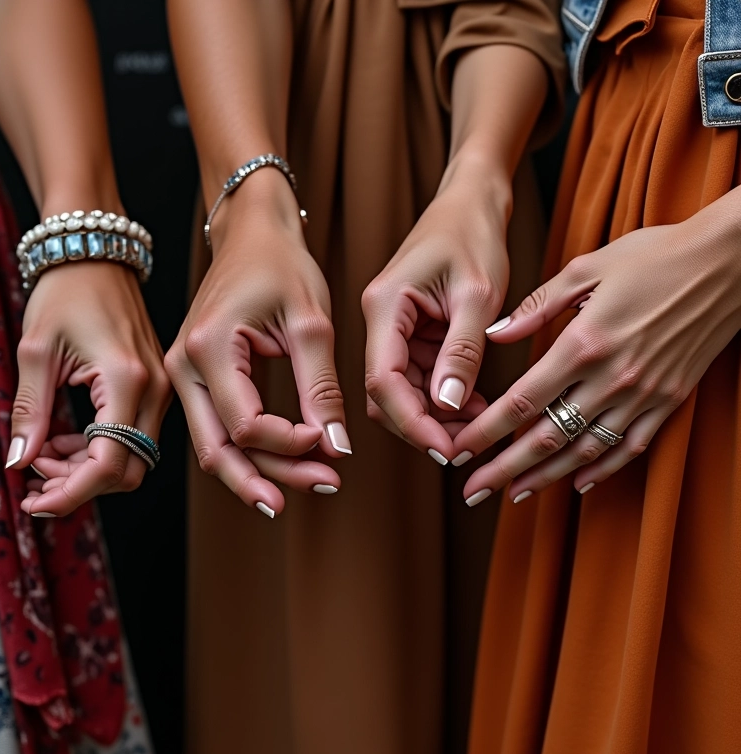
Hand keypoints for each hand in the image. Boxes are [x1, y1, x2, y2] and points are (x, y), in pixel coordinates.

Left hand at [8, 261, 171, 516]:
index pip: (109, 463)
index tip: (35, 501)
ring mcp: (159, 390)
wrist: (95, 256)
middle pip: (127, 470)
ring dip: (86, 468)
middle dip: (79, 484)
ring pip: (131, 458)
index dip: (71, 492)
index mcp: (126, 380)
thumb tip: (20, 462)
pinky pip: (132, 436)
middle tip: (34, 475)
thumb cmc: (67, 291)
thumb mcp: (36, 351)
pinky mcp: (154, 387)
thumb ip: (31, 412)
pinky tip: (66, 438)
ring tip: (43, 452)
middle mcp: (154, 390)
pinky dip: (98, 449)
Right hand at [164, 173, 347, 517]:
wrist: (251, 233)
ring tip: (313, 480)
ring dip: (263, 471)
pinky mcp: (196, 376)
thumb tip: (335, 446)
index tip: (329, 441)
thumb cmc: (281, 265)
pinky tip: (288, 462)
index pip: (246, 425)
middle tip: (325, 485)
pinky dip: (252, 451)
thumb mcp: (311, 322)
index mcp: (209, 347)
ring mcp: (184, 374)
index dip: (290, 445)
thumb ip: (321, 388)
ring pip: (216, 447)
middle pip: (220, 449)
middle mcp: (184, 367)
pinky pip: (218, 428)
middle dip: (272, 477)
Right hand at [361, 162, 510, 463]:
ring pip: (404, 388)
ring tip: (477, 426)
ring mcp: (393, 326)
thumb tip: (446, 407)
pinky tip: (474, 404)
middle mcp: (380, 320)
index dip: (411, 421)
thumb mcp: (477, 294)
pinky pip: (420, 374)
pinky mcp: (411, 329)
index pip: (383, 380)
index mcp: (384, 306)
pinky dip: (444, 394)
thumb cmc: (473, 233)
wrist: (471, 199)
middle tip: (463, 446)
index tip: (446, 448)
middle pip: (386, 392)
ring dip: (436, 413)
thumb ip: (460, 352)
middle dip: (422, 424)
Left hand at [454, 197, 740, 505]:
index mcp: (583, 344)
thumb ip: (535, 306)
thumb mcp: (586, 268)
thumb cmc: (653, 256)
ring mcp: (643, 395)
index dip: (487, 431)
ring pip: (585, 451)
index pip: (523, 401)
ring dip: (545, 477)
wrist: (728, 263)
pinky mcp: (669, 401)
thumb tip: (493, 334)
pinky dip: (602, 469)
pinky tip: (577, 483)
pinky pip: (630, 447)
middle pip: (547, 438)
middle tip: (473, 492)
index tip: (460, 450)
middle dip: (505, 469)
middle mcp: (611, 378)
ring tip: (514, 495)